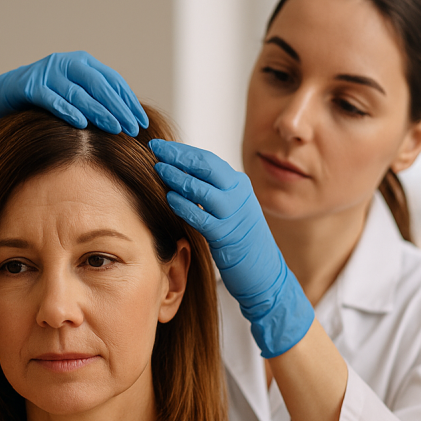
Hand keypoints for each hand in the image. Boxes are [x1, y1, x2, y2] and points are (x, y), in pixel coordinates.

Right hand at [0, 51, 147, 166]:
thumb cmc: (41, 101)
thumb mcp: (71, 97)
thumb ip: (94, 101)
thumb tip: (126, 120)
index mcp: (81, 63)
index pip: (112, 81)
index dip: (128, 101)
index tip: (141, 121)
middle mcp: (66, 63)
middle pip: (99, 85)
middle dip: (118, 108)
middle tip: (132, 128)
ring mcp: (47, 72)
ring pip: (79, 93)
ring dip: (99, 112)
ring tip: (115, 129)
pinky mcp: (30, 86)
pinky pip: (53, 99)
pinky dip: (67, 111)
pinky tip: (81, 124)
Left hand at [150, 139, 313, 356]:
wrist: (266, 275)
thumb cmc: (242, 243)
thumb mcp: (230, 211)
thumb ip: (211, 193)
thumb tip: (178, 176)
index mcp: (239, 186)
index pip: (207, 159)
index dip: (182, 151)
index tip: (159, 145)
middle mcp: (240, 195)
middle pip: (206, 167)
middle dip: (177, 156)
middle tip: (154, 150)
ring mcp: (235, 215)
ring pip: (203, 189)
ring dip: (178, 178)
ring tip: (157, 170)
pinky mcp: (228, 237)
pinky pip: (202, 217)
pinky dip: (185, 206)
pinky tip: (169, 199)